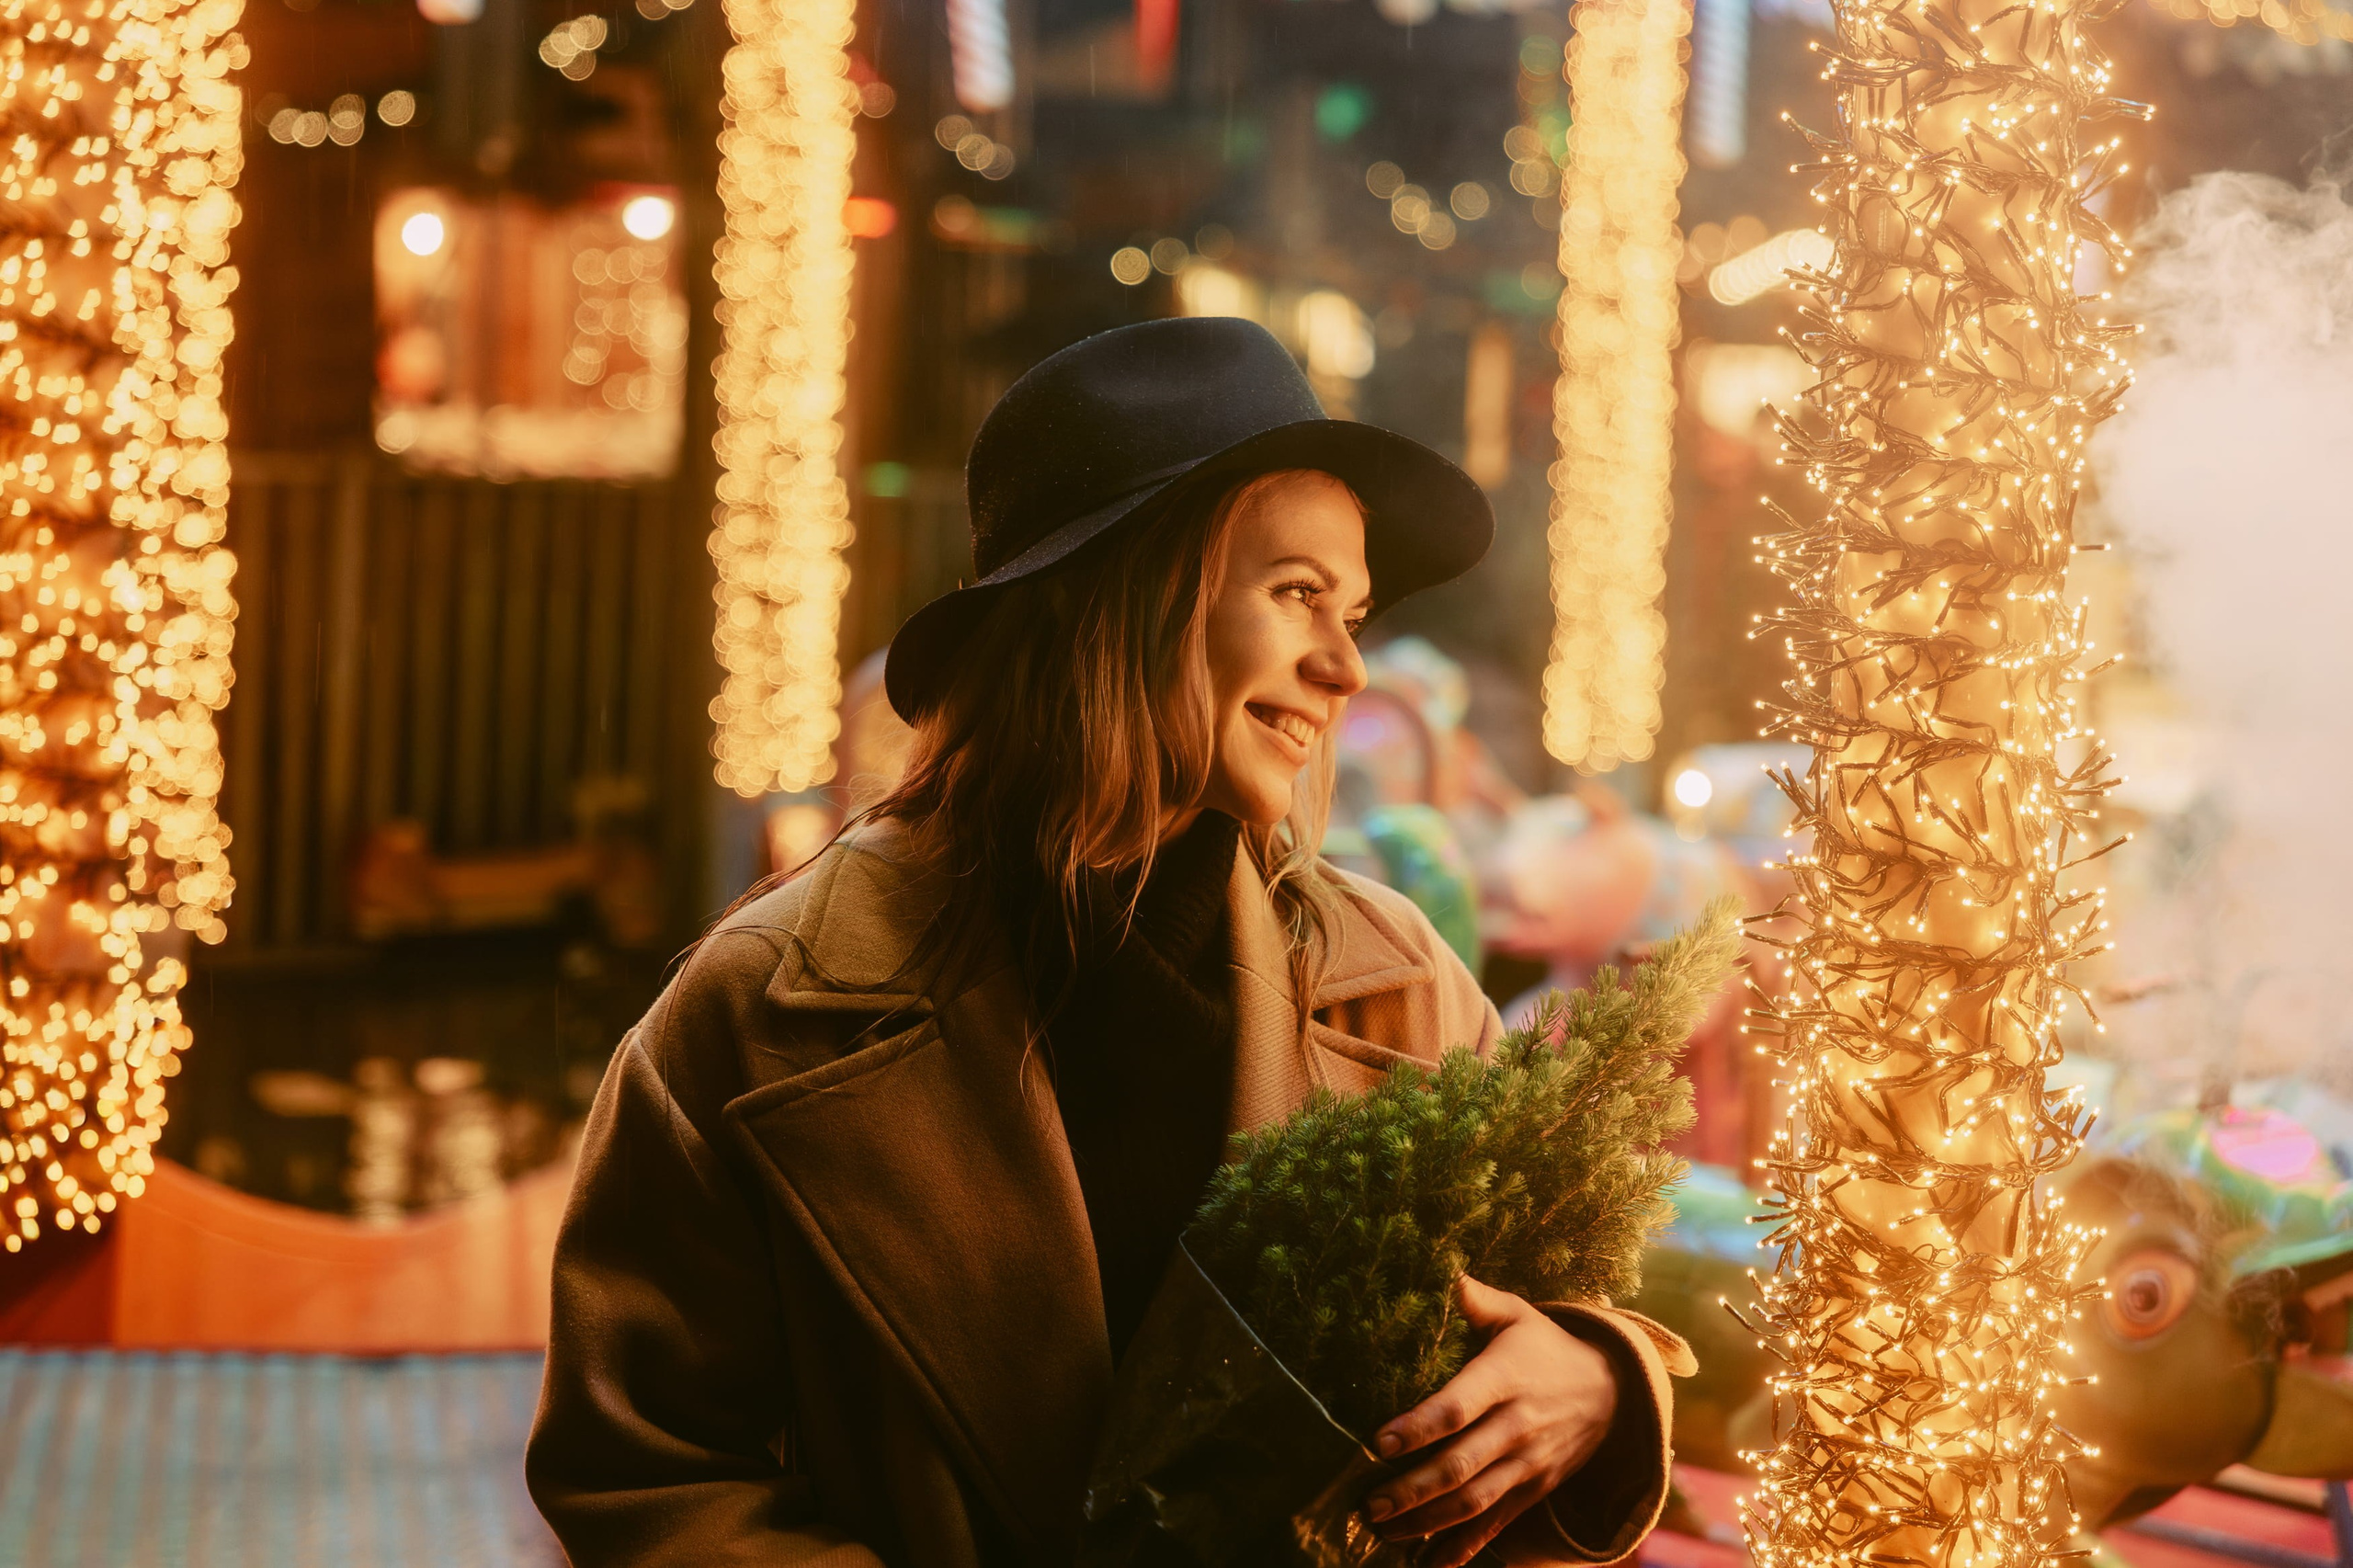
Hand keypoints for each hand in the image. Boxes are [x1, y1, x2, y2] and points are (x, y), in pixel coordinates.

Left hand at [1362, 1275, 1619, 1567]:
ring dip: (1426, 1522)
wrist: (1612, 1391)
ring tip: (1382, 1530)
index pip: (1458, 1406)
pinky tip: (1429, 1563)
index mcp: (1506, 1378)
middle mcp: (1517, 1426)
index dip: (1418, 1427)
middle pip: (1461, 1466)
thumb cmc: (1546, 1346)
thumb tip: (1445, 1274)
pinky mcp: (1534, 1490)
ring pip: (1474, 1502)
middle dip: (1411, 1490)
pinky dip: (1463, 1548)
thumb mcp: (1519, 1315)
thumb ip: (1478, 1301)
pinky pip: (1496, 1525)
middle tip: (1366, 1505)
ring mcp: (1528, 1464)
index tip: (1377, 1443)